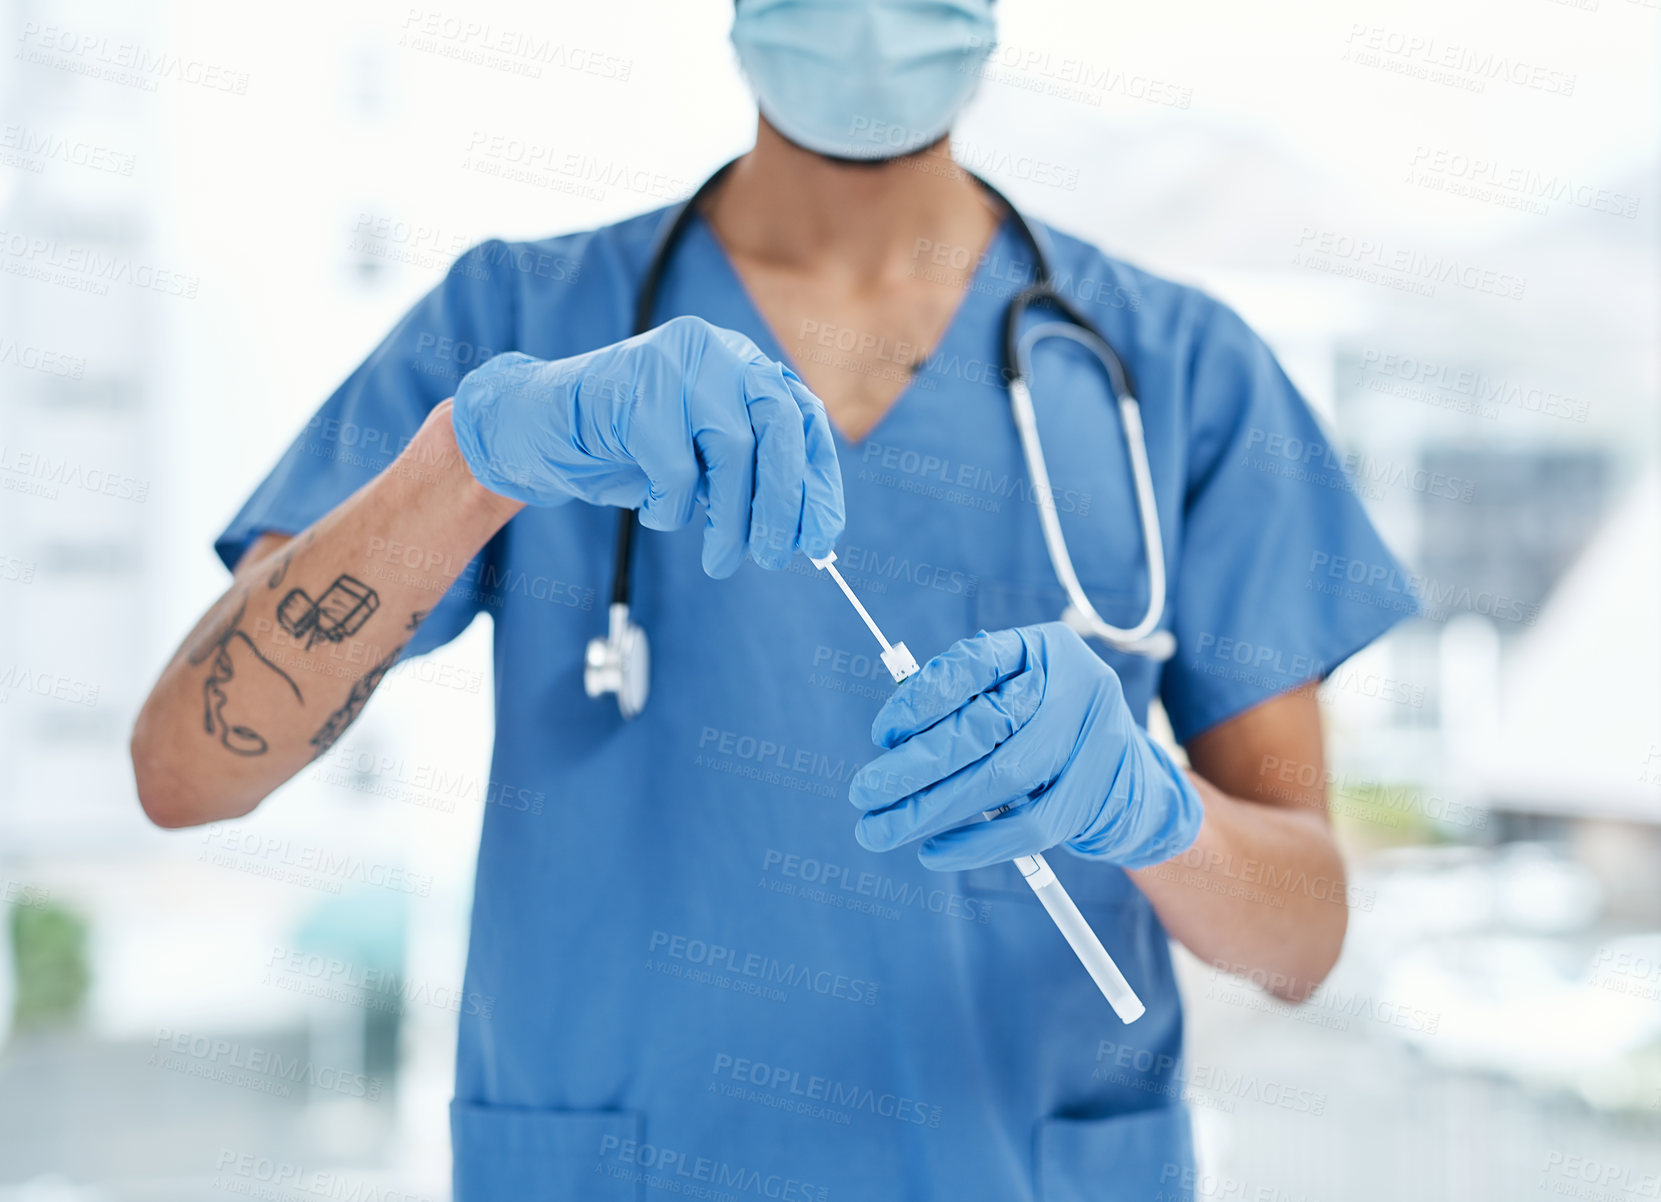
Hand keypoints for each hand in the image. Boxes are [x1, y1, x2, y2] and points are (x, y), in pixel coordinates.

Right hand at [450, 315, 843, 576]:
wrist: (533, 426)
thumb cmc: (624, 448)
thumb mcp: (699, 460)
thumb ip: (747, 476)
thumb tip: (804, 531)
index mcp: (741, 363)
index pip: (802, 417)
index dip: (818, 479)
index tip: (822, 535)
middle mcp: (717, 351)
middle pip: (778, 425)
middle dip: (784, 500)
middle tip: (778, 556)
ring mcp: (677, 364)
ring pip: (733, 449)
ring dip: (732, 519)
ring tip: (722, 561)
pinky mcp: (637, 390)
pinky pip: (676, 468)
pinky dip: (671, 508)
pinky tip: (653, 512)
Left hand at [848, 623, 1202, 870]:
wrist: (1126, 776)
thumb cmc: (1045, 726)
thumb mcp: (1013, 690)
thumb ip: (963, 698)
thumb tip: (894, 734)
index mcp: (1047, 649)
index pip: (975, 665)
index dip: (922, 699)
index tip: (882, 734)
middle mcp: (1076, 687)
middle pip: (985, 727)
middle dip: (915, 765)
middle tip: (863, 792)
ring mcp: (1092, 744)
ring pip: (1002, 780)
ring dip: (932, 809)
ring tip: (880, 828)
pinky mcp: (1092, 797)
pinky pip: (1027, 827)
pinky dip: (974, 844)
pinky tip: (932, 851)